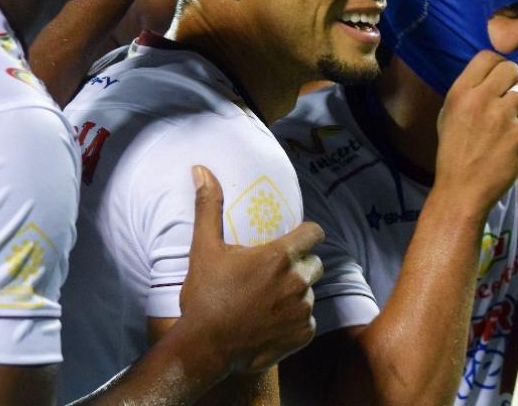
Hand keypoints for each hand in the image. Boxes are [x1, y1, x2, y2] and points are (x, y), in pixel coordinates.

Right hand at [179, 165, 323, 374]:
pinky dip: (294, 321)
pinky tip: (270, 323)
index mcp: (279, 256)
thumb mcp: (203, 248)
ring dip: (295, 294)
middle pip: (315, 263)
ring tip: (268, 301)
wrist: (205, 347)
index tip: (295, 238)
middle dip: (300, 265)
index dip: (307, 234)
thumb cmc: (205, 296)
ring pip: (310, 293)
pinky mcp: (304, 334)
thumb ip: (208, 207)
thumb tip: (201, 170)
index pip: (314, 233)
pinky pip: (308, 321)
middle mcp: (298, 281)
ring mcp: (303, 310)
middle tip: (274, 274)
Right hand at [434, 51, 517, 213]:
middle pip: (512, 69)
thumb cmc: (453, 153)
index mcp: (460, 92)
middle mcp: (480, 98)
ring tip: (514, 120)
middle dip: (516, 81)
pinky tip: (513, 144)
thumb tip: (490, 76)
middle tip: (512, 98)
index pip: (487, 56)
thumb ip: (469, 93)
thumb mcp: (449, 116)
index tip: (501, 78)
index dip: (498, 65)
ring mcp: (501, 115)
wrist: (461, 190)